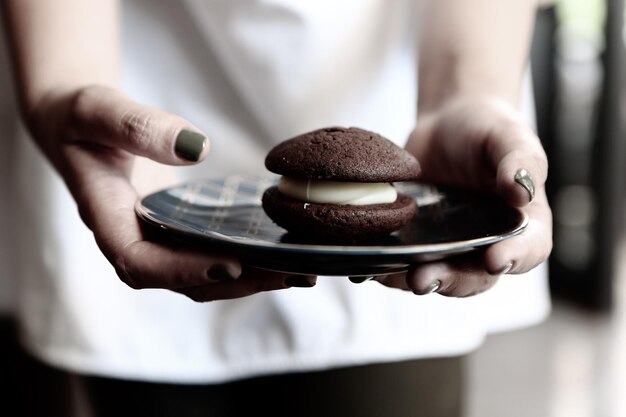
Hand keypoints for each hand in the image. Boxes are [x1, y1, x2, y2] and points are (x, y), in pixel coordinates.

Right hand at [27, 85, 315, 300]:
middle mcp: (135, 239)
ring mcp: (159, 237)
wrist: (81, 128)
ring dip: (251, 277)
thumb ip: (137, 126)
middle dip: (237, 281)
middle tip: (290, 273)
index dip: (183, 270)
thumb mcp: (97, 111)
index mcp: (107, 218)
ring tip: (301, 271)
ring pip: (204, 274)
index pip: (140, 263)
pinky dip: (248, 256)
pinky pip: (212, 251)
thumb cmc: (83, 119)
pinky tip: (285, 250)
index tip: (231, 264)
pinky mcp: (179, 229)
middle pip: (184, 279)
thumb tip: (196, 147)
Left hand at [373, 96, 551, 296]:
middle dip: (450, 281)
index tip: (494, 259)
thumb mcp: (508, 135)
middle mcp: (487, 244)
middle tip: (423, 279)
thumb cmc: (486, 129)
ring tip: (389, 275)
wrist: (445, 125)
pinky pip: (404, 262)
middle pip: (475, 277)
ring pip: (437, 276)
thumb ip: (521, 159)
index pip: (528, 250)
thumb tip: (522, 191)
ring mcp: (450, 247)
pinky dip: (386, 268)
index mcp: (522, 223)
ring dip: (413, 279)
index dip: (514, 259)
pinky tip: (367, 266)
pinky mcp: (418, 242)